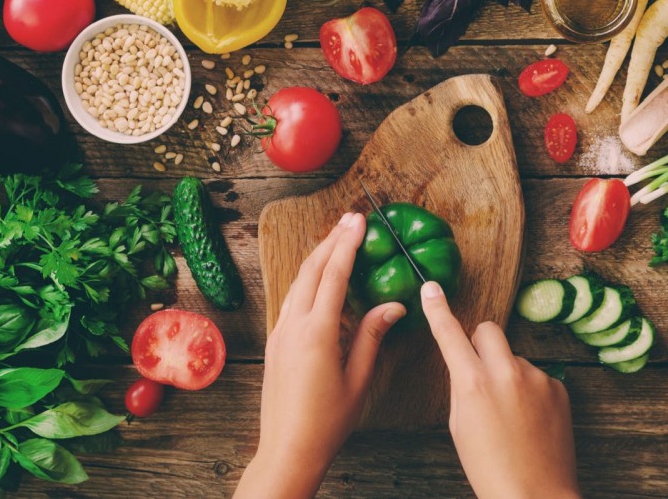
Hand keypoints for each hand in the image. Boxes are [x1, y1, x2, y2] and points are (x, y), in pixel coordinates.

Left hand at [235, 213, 405, 498]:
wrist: (287, 448)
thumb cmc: (327, 421)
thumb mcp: (358, 379)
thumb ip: (372, 336)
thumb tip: (393, 305)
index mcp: (317, 333)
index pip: (334, 276)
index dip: (347, 244)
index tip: (358, 221)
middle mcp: (293, 326)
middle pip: (311, 270)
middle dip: (331, 240)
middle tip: (350, 219)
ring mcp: (279, 333)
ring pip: (297, 282)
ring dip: (318, 257)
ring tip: (337, 239)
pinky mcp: (274, 342)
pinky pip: (291, 300)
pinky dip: (307, 280)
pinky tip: (319, 279)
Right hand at [421, 281, 579, 498]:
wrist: (534, 495)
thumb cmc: (489, 468)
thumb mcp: (459, 425)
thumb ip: (462, 386)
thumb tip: (468, 365)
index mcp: (473, 383)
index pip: (450, 334)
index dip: (437, 310)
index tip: (431, 288)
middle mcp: (506, 373)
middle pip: (488, 330)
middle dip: (480, 343)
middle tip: (480, 372)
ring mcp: (536, 378)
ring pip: (513, 356)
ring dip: (507, 373)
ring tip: (510, 414)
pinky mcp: (559, 387)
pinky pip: (536, 376)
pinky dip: (530, 390)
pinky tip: (530, 420)